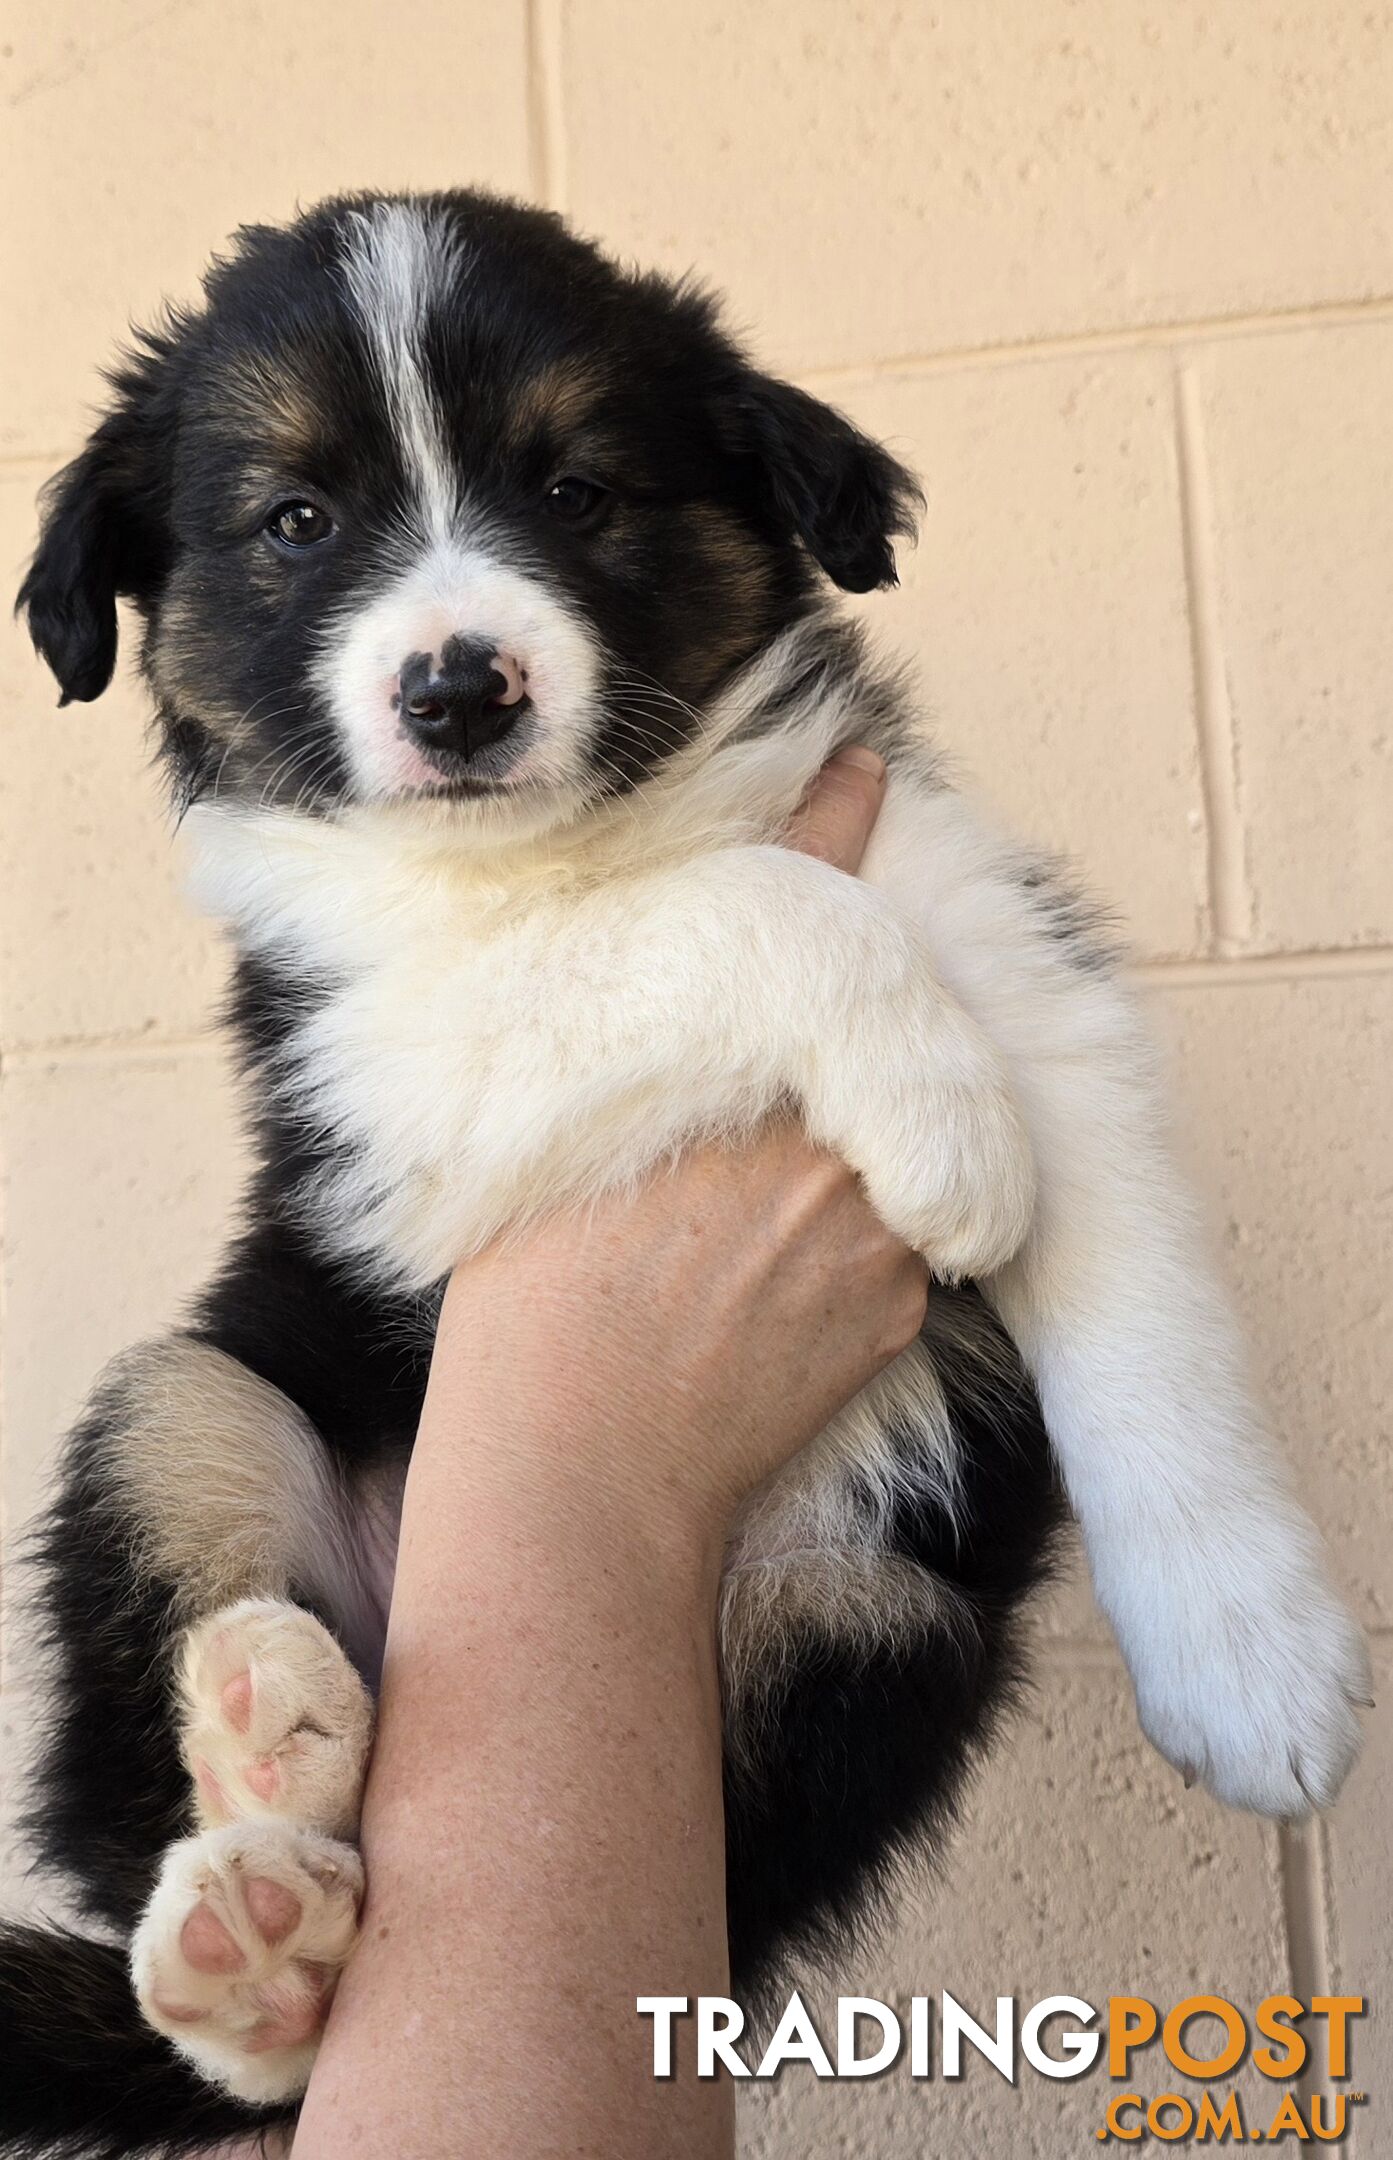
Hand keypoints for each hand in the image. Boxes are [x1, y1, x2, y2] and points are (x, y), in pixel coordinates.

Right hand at [435, 744, 926, 1542]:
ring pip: (881, 1150)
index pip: (802, 899)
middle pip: (859, 1035)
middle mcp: (819, 1117)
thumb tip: (677, 1044)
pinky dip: (845, 1255)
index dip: (835, 820)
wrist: (583, 1471)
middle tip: (732, 1139)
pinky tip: (758, 1311)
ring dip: (830, 1172)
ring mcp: (876, 1212)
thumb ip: (636, 1068)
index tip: (863, 766)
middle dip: (818, 1058)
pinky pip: (898, 1242)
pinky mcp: (906, 1298)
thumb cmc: (531, 1308)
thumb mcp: (555, 1138)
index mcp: (719, 1060)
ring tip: (725, 1252)